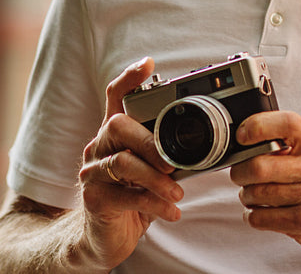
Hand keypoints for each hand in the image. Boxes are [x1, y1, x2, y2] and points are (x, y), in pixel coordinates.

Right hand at [74, 57, 183, 268]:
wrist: (106, 238)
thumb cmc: (133, 197)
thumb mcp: (150, 171)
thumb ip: (166, 154)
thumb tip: (207, 147)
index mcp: (114, 135)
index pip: (116, 97)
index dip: (130, 78)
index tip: (148, 63)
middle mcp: (98, 147)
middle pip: (117, 125)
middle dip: (150, 141)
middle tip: (173, 163)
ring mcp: (93, 173)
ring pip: (123, 162)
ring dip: (156, 178)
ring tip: (177, 192)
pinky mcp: (95, 199)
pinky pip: (127, 196)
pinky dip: (155, 204)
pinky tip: (172, 212)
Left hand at [229, 111, 300, 268]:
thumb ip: (297, 148)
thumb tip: (253, 143)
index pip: (287, 123)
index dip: (259, 125)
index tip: (243, 135)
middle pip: (259, 165)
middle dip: (240, 172)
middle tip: (241, 175)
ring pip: (256, 194)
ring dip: (247, 196)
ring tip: (253, 195)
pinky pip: (262, 218)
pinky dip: (254, 217)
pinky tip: (261, 213)